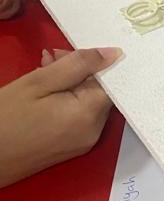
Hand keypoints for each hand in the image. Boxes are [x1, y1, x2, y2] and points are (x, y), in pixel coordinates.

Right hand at [0, 47, 120, 187]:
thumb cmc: (5, 118)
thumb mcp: (39, 82)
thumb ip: (79, 65)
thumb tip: (115, 53)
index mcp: (90, 115)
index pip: (112, 80)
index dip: (94, 61)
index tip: (70, 52)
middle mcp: (93, 132)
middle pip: (99, 90)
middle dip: (79, 71)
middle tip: (50, 59)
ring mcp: (82, 143)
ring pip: (88, 102)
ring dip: (70, 84)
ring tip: (43, 72)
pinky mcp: (70, 148)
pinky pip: (78, 116)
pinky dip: (66, 101)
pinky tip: (44, 93)